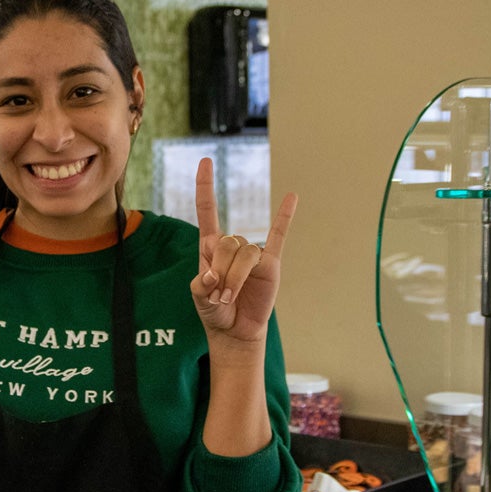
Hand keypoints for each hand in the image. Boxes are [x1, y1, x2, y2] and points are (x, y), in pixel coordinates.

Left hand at [189, 157, 297, 353]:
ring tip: (228, 299)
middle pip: (227, 242)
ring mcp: (253, 254)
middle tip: (218, 296)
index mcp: (210, 247)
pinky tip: (292, 196)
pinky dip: (285, 217)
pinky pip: (279, 236)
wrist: (235, 330)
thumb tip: (211, 275)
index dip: (205, 186)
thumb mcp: (198, 298)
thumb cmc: (214, 311)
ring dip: (235, 279)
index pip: (207, 209)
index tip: (205, 161)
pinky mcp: (271, 265)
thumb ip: (200, 285)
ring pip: (246, 253)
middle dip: (221, 271)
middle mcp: (232, 245)